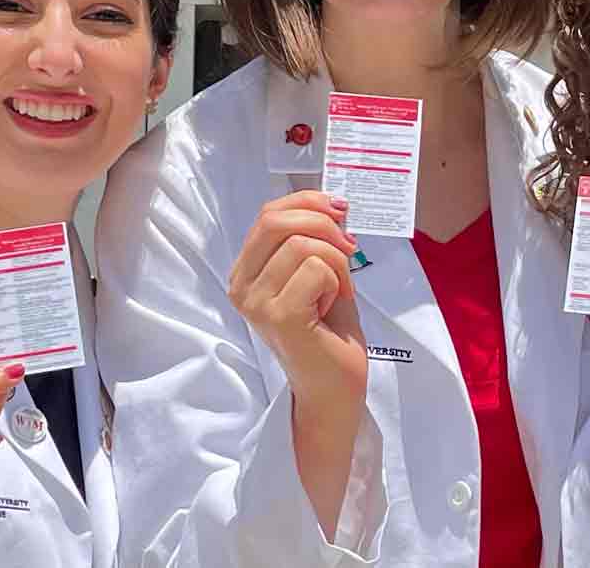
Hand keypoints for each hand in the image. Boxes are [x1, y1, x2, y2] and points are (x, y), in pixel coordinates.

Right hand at [227, 191, 367, 411]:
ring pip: (303, 244)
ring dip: (336, 261)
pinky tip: (330, 306)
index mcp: (246, 272)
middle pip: (276, 220)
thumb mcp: (318, 271)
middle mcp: (241, 287)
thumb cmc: (329, 331)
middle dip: (323, 223)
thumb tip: (331, 202)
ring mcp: (256, 303)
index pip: (269, 213)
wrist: (334, 387)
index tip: (341, 212)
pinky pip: (316, 268)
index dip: (309, 202)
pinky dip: (336, 281)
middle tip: (349, 246)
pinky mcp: (279, 316)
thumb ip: (312, 238)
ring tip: (336, 291)